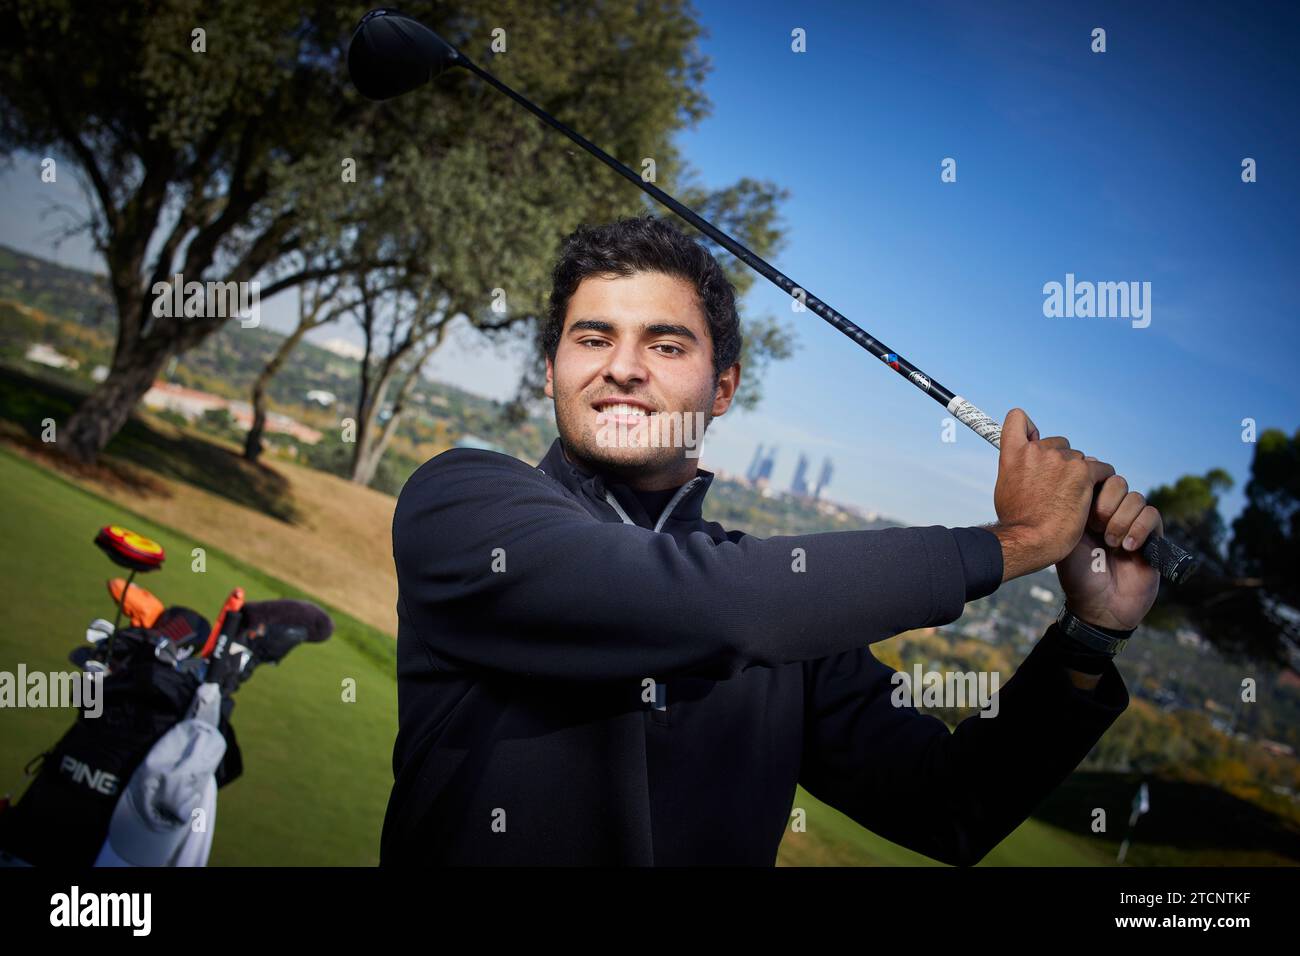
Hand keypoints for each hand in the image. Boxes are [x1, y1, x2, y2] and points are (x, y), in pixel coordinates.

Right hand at [991, 408, 1115, 579]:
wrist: (1029, 539)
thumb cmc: (1016, 521)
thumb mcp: (1005, 486)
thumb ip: (1016, 467)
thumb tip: (1025, 466)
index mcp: (1013, 452)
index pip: (1018, 418)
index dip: (1029, 428)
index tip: (1034, 440)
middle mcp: (1036, 450)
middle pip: (1059, 444)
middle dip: (1061, 462)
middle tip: (1059, 487)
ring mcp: (1061, 459)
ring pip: (1080, 458)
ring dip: (1079, 474)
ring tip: (1072, 498)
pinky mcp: (1083, 472)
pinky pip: (1101, 468)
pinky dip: (1100, 480)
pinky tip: (1094, 495)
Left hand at [1054, 472, 1163, 629]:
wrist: (1100, 606)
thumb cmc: (1077, 575)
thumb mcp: (1065, 540)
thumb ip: (1070, 511)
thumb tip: (1073, 480)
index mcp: (1087, 509)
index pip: (1096, 477)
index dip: (1092, 486)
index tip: (1081, 508)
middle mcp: (1110, 513)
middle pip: (1118, 482)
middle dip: (1107, 502)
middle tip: (1096, 527)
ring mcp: (1132, 524)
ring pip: (1136, 498)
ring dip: (1122, 519)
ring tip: (1110, 543)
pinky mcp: (1152, 537)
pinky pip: (1152, 515)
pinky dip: (1140, 527)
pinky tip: (1128, 546)